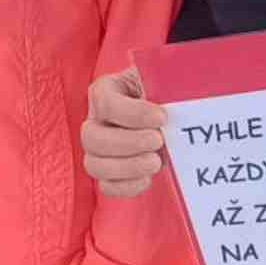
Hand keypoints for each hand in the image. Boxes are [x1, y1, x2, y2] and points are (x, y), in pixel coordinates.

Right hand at [82, 68, 168, 197]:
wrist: (170, 114)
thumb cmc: (164, 91)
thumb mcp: (160, 78)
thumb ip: (162, 78)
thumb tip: (174, 85)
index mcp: (105, 92)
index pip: (106, 103)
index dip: (133, 113)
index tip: (162, 117)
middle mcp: (95, 121)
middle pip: (91, 138)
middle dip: (127, 143)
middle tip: (158, 140)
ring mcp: (98, 150)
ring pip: (94, 165)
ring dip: (126, 167)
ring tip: (156, 161)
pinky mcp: (109, 173)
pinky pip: (107, 186)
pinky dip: (127, 186)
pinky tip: (148, 178)